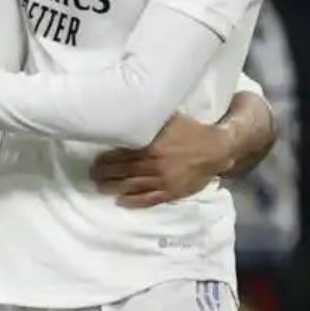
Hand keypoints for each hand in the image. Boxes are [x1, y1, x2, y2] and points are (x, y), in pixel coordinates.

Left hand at [92, 112, 230, 207]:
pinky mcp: (171, 192)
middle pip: (123, 172)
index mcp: (152, 147)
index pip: (122, 155)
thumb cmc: (192, 131)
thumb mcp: (171, 119)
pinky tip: (121, 201)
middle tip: (93, 175)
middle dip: (105, 174)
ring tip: (101, 187)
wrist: (216, 149)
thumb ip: (152, 119)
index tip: (96, 161)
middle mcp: (154, 165)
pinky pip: (148, 199)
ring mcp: (162, 181)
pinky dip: (133, 201)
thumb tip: (132, 109)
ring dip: (114, 188)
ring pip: (132, 186)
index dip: (107, 159)